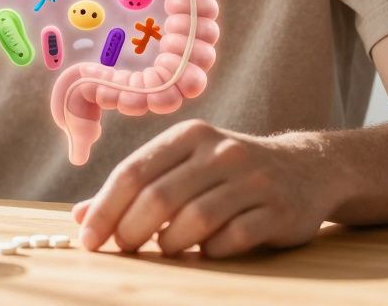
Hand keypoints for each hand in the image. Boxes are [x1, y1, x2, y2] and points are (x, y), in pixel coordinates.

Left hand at [73, 120, 342, 257]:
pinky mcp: (278, 209)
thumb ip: (135, 188)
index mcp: (190, 135)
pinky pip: (233, 237)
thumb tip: (79, 216)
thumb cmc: (228, 171)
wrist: (307, 168)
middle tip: (122, 249)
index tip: (88, 238)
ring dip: (170, 243)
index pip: (134, 171)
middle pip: (159, 197)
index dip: (105, 208)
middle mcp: (221, 151)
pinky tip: (205, 252)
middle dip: (131, 230)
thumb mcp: (183, 165)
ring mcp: (252, 179)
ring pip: (195, 219)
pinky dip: (211, 251)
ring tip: (165, 249)